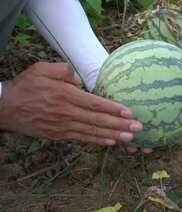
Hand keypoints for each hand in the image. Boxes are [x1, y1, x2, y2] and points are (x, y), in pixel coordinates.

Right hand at [0, 62, 149, 149]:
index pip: (94, 103)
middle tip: (138, 128)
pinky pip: (81, 138)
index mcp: (64, 95)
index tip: (129, 112)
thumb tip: (79, 78)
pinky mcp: (58, 135)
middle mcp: (66, 113)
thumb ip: (63, 70)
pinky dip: (97, 140)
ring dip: (113, 135)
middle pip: (98, 120)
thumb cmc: (26, 86)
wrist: (4, 107)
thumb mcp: (42, 69)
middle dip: (120, 125)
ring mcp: (62, 126)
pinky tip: (110, 142)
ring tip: (130, 138)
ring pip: (92, 132)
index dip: (113, 109)